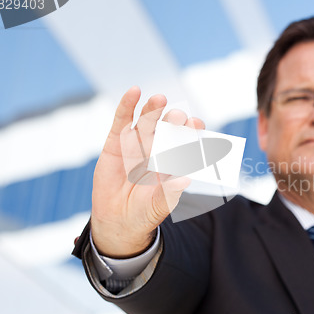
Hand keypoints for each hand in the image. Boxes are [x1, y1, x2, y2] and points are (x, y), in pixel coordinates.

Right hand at [90, 87, 204, 257]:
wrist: (118, 221)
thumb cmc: (145, 212)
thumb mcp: (160, 205)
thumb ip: (171, 192)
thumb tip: (186, 180)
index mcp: (172, 159)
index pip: (185, 140)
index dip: (191, 132)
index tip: (197, 126)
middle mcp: (156, 148)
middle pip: (167, 128)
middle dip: (174, 121)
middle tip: (178, 117)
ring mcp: (136, 143)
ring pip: (147, 120)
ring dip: (153, 109)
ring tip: (159, 99)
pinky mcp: (116, 141)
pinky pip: (122, 120)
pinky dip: (127, 105)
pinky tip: (133, 92)